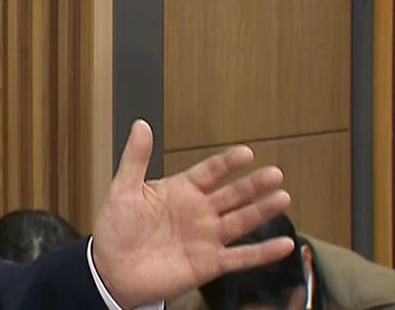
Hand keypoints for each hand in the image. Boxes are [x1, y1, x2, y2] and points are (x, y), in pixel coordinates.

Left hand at [91, 120, 293, 307]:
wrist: (111, 269)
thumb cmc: (116, 229)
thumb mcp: (123, 189)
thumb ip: (135, 158)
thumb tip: (140, 125)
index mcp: (180, 191)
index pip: (209, 172)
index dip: (227, 163)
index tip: (246, 152)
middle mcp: (198, 212)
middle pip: (232, 194)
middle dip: (253, 184)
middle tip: (274, 173)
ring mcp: (206, 237)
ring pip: (242, 221)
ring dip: (263, 211)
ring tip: (283, 197)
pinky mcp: (210, 263)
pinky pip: (241, 257)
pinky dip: (263, 252)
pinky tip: (283, 245)